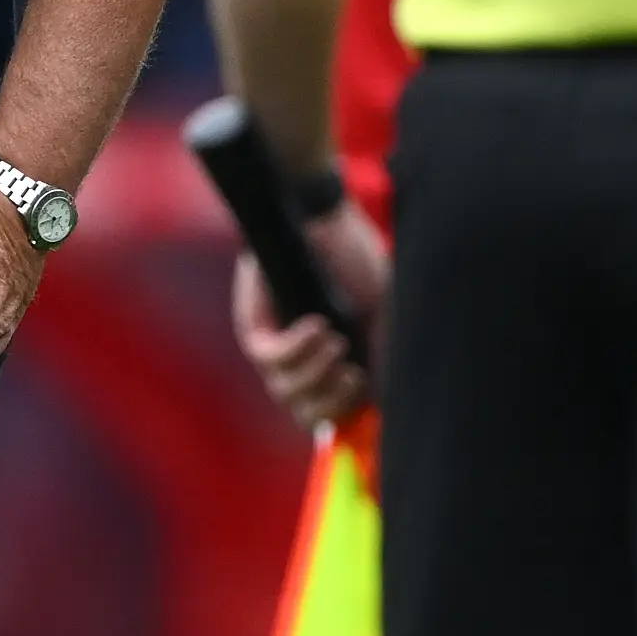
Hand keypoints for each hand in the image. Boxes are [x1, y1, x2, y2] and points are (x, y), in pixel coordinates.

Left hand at [233, 198, 389, 430]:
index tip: (365, 389)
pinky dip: (298, 348)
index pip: (328, 416)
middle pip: (304, 414)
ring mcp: (275, 346)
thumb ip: (382, 359)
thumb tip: (383, 405)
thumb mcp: (382, 316)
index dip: (344, 414)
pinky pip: (269, 358)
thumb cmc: (358, 262)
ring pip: (284, 392)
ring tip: (336, 341)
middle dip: (331, 402)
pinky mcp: (253, 326)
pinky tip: (318, 325)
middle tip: (352, 374)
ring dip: (315, 373)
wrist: (327, 219)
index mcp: (331, 365)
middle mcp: (300, 361)